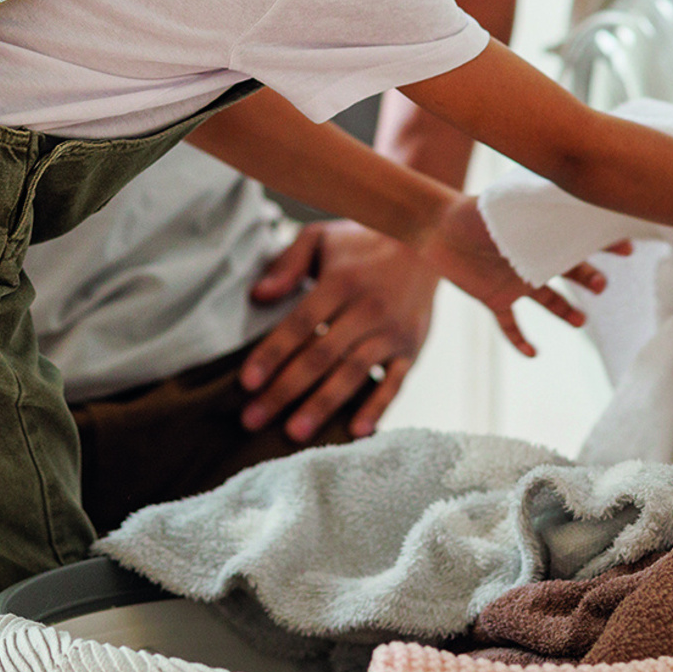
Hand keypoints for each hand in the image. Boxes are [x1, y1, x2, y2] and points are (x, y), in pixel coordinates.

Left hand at [241, 222, 439, 439]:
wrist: (427, 242)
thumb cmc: (361, 243)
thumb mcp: (321, 238)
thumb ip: (288, 263)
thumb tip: (258, 295)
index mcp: (341, 282)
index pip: (299, 324)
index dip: (272, 354)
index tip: (245, 382)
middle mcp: (368, 309)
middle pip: (320, 356)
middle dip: (284, 390)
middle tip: (253, 419)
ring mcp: (393, 331)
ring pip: (353, 373)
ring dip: (322, 405)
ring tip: (293, 433)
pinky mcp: (412, 349)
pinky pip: (395, 383)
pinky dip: (377, 408)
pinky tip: (354, 432)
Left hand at [419, 193, 611, 356]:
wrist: (434, 227)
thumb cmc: (472, 212)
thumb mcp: (505, 208)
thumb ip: (533, 210)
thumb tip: (565, 196)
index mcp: (541, 236)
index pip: (580, 241)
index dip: (605, 245)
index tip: (626, 249)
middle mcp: (533, 260)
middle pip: (571, 272)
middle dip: (589, 279)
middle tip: (600, 285)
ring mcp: (515, 282)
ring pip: (549, 301)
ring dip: (566, 312)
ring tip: (580, 321)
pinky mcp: (494, 299)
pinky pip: (511, 325)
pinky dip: (520, 340)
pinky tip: (533, 354)